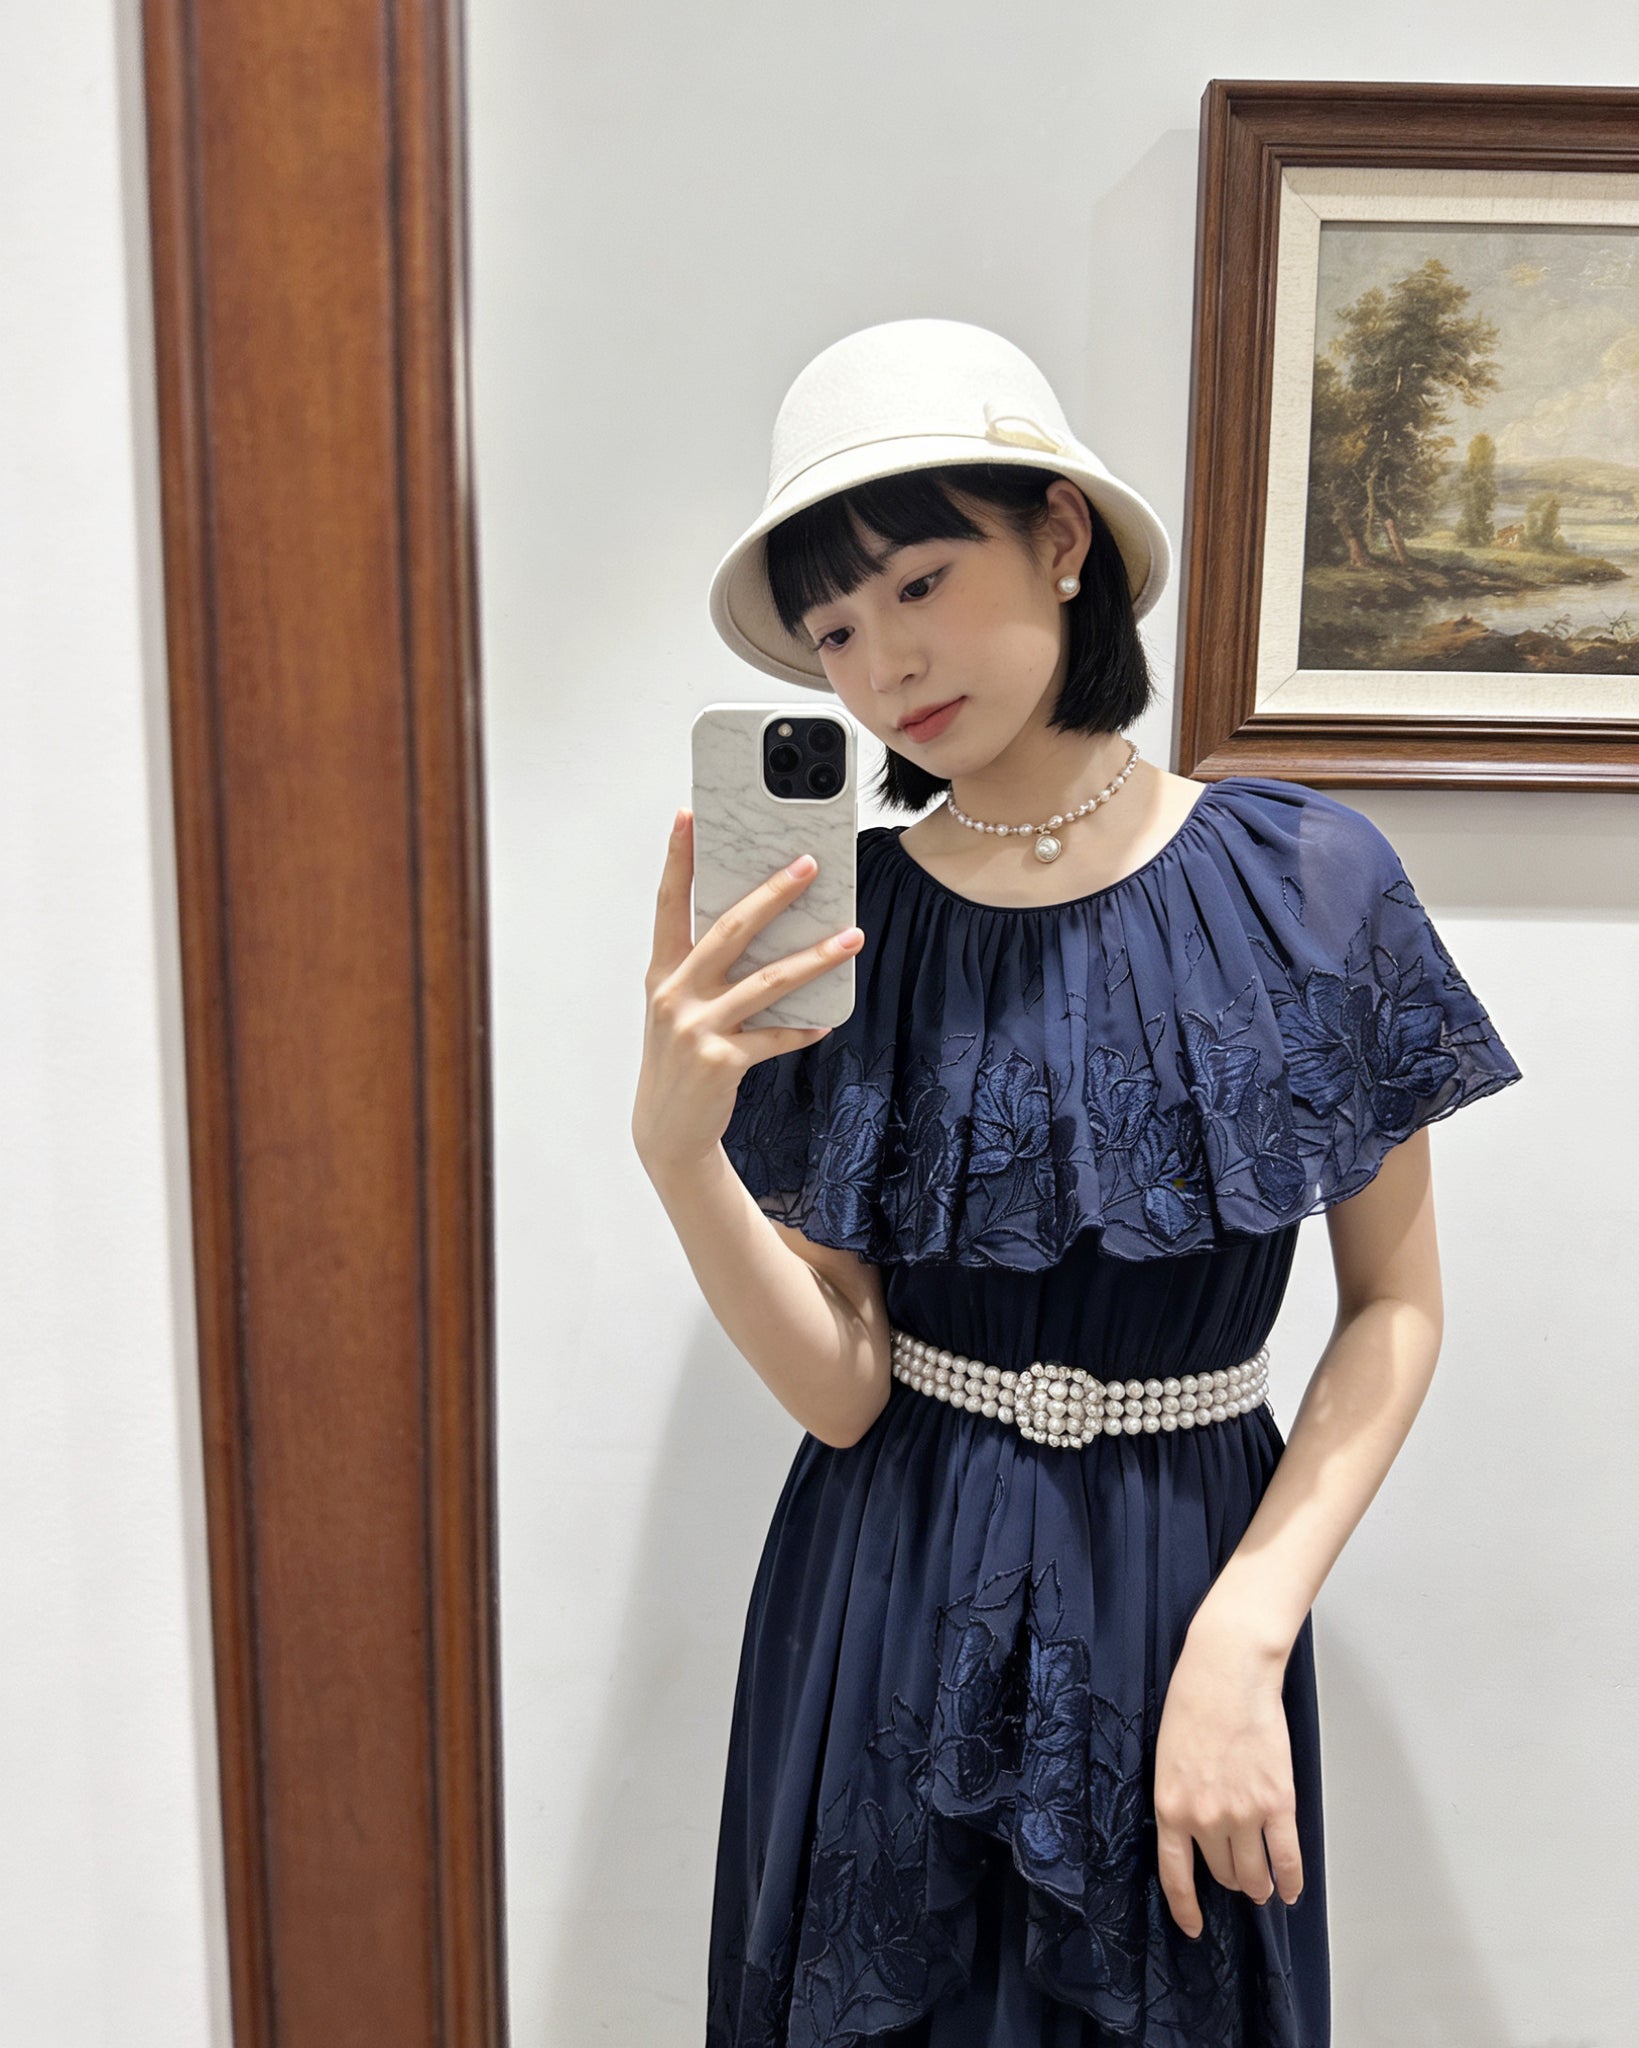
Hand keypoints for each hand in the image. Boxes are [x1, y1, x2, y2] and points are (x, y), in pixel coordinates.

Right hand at [631, 807, 863, 1181]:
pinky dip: (803, 1029)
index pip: (669, 904)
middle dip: (772, 894)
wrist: (667, 1129)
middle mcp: (673, 994)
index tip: (688, 817)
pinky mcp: (721, 1061)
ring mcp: (696, 1028)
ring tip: (851, 937)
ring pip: (766, 982)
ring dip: (814, 958)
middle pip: (729, 930)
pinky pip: (775, 1037)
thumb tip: (762, 927)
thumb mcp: (680, 1008)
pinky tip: (827, 1022)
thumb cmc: (680, 1058)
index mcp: (662, 973)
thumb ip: (706, 970)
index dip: (676, 859)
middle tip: (809, 865)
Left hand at [1152, 1609, 1302, 1937]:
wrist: (1227, 1671)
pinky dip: (1292, 1880)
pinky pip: (1287, 1857)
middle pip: (1221, 1872)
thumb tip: (1197, 1830)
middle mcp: (1206, 1818)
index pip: (1175, 1875)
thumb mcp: (1168, 1757)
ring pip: (1254, 1873)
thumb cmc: (1193, 1702)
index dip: (1185, 1908)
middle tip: (1238, 1878)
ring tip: (1263, 1887)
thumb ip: (1181, 1798)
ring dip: (1259, 1885)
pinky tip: (1293, 1891)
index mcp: (1170, 1806)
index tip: (1194, 1927)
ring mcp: (1244, 1813)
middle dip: (1229, 1879)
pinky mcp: (1278, 1802)